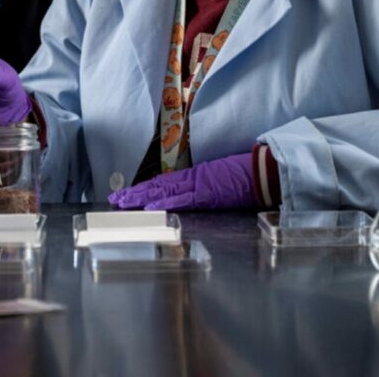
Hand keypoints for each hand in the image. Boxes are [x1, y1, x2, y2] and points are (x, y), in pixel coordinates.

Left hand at [108, 153, 254, 209]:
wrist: (263, 170)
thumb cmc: (246, 174)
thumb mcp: (221, 178)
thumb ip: (206, 185)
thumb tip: (196, 191)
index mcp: (196, 175)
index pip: (164, 183)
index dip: (145, 188)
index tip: (129, 193)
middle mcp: (192, 178)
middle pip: (158, 186)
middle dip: (135, 194)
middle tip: (115, 199)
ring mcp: (198, 185)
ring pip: (163, 191)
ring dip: (142, 198)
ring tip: (123, 203)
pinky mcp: (206, 194)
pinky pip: (181, 200)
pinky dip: (164, 203)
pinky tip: (149, 207)